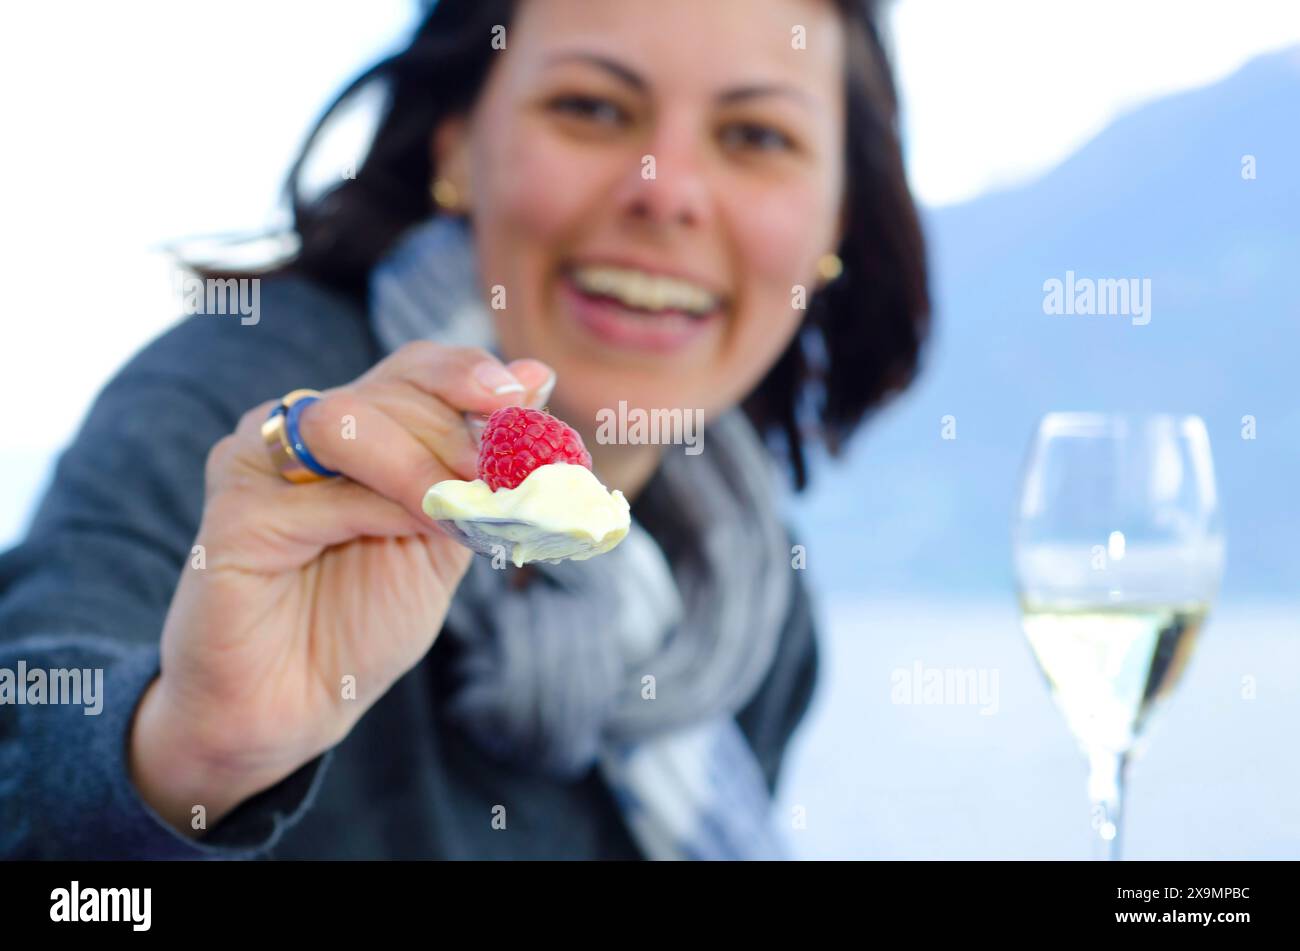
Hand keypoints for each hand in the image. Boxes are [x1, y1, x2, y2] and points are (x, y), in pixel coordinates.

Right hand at [128, 343, 552, 835]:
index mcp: (353, 428)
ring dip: (420, 465)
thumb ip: (480, 468)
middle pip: (387, 392)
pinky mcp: (232, 515)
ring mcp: (257, 464)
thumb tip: (536, 375)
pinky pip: (317, 496)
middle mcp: (299, 430)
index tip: (518, 394)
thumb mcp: (443, 540)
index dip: (466, 374)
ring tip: (463, 511)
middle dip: (455, 434)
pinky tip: (419, 534)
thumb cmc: (363, 620)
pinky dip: (380, 511)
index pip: (412, 369)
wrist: (294, 706)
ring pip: (346, 423)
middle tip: (500, 480)